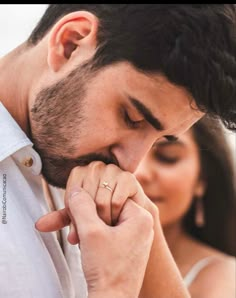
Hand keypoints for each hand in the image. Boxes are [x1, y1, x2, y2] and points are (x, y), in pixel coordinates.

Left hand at [35, 161, 157, 243]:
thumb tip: (38, 225)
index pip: (71, 197)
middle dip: (89, 220)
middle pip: (85, 199)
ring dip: (102, 220)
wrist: (130, 216)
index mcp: (79, 172)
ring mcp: (112, 169)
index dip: (75, 216)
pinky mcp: (128, 177)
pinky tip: (118, 218)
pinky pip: (116, 200)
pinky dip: (116, 214)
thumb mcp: (80, 217)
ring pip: (100, 201)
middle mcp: (95, 166)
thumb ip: (61, 218)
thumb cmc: (102, 214)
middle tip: (94, 231)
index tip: (81, 226)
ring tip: (105, 227)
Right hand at [66, 187, 153, 297]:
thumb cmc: (106, 270)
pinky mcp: (128, 246)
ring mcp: (136, 236)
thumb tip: (76, 190)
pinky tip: (88, 248)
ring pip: (106, 220)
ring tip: (84, 243)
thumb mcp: (90, 232)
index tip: (83, 221)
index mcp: (141, 216)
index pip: (110, 195)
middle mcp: (142, 224)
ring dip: (89, 229)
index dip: (91, 206)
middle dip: (89, 219)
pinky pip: (109, 232)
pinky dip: (95, 237)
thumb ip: (81, 206)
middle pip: (108, 207)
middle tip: (80, 233)